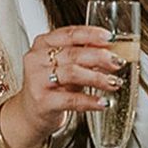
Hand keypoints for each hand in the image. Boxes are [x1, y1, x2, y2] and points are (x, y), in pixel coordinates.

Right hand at [0, 25, 121, 147]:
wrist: (29, 114)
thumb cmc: (50, 86)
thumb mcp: (65, 66)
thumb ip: (84, 55)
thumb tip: (112, 50)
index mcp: (43, 44)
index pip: (70, 33)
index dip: (92, 35)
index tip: (110, 38)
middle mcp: (37, 59)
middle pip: (73, 53)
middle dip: (100, 57)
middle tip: (118, 62)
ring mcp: (37, 80)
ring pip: (73, 73)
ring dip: (98, 78)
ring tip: (114, 82)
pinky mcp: (42, 101)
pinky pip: (70, 99)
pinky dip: (90, 101)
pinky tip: (103, 102)